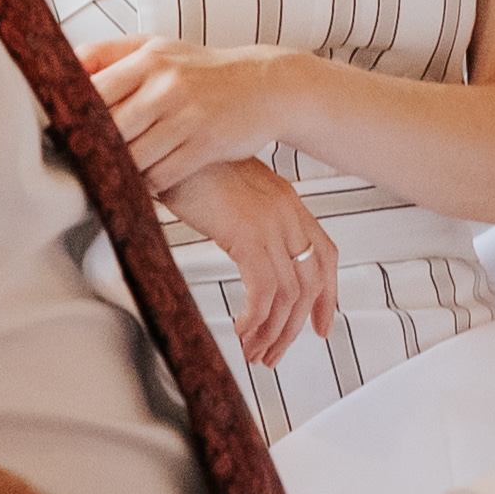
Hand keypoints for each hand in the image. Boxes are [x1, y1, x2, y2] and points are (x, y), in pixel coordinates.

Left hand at [85, 31, 304, 188]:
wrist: (265, 85)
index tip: (59, 133)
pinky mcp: (205, 144)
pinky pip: (161, 175)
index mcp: (149, 57)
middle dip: (92, 150)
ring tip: (112, 175)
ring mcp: (187, 115)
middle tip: (79, 164)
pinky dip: (148, 184)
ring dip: (121, 171)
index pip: (92, 89)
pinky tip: (146, 182)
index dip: (72, 116)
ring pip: (133, 157)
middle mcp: (166, 84)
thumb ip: (112, 54)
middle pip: (109, 128)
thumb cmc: (203, 71)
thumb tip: (64, 66)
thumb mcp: (160, 49)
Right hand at [163, 156, 336, 363]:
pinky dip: (256, 319)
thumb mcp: (229, 192)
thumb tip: (246, 256)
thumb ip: (245, 219)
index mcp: (285, 199)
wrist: (166, 140)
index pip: (325, 254)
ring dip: (273, 331)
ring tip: (253, 350)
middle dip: (294, 327)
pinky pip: (265, 291)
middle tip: (273, 352)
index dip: (328, 295)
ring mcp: (270, 221)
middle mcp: (285, 210)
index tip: (321, 325)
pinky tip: (240, 328)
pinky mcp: (247, 232)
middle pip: (312, 282)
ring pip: (289, 294)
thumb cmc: (187, 163)